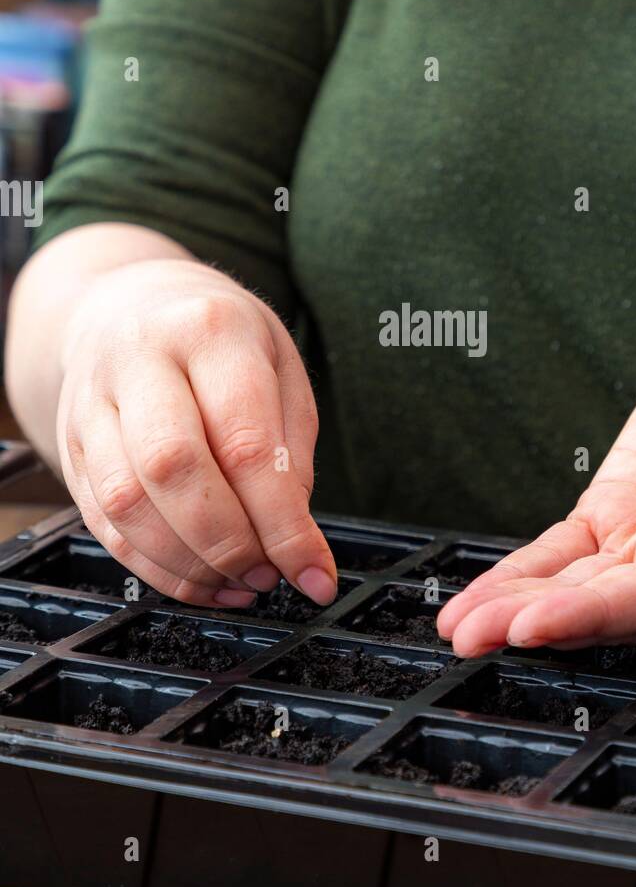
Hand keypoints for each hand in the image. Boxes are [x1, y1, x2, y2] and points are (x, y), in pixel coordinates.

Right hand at [56, 257, 335, 608]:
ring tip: (238, 582)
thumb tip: (292, 539)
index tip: (314, 573)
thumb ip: (291, 451)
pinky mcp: (70, 445)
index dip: (282, 523)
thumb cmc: (220, 339)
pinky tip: (199, 579)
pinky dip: (155, 566)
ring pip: (127, 503)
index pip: (246, 442)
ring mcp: (92, 403)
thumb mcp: (280, 367)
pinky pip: (103, 523)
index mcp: (210, 330)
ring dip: (188, 563)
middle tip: (267, 575)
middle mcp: (140, 359)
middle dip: (228, 543)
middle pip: (174, 468)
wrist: (131, 303)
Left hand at [437, 328, 635, 655]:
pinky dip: (521, 571)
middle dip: (534, 622)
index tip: (534, 624)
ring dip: (515, 606)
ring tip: (457, 627)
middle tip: (471, 636)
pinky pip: (565, 552)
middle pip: (604, 608)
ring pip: (575, 586)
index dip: (594, 616)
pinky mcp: (620, 513)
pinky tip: (480, 594)